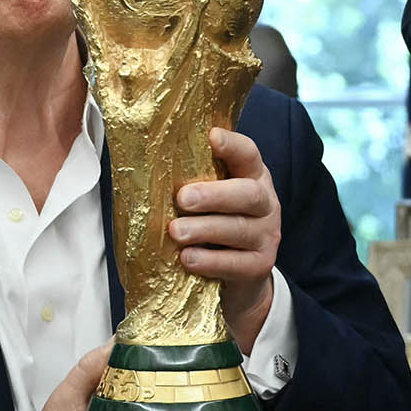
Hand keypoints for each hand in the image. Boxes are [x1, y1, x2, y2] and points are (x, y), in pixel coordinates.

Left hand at [171, 128, 280, 351]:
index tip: (212, 137)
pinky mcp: (260, 266)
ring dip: (204, 229)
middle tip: (182, 198)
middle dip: (214, 195)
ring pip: (239, 229)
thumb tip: (144, 166)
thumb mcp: (211, 198)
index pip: (248, 154)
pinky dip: (210, 261)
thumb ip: (193, 182)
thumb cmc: (216, 226)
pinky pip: (236, 263)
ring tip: (176, 231)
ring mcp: (266, 236)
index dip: (233, 145)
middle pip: (248, 194)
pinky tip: (188, 258)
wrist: (240, 274)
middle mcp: (266, 204)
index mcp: (253, 177)